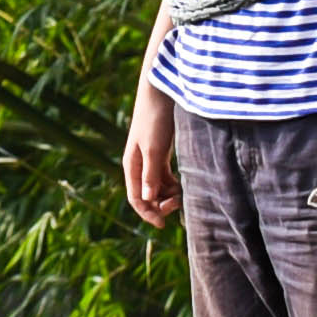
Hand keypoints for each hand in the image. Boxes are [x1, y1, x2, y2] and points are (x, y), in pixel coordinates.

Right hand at [122, 74, 180, 229]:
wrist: (161, 92)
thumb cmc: (155, 118)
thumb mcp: (154, 148)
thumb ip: (151, 174)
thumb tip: (149, 199)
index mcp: (132, 165)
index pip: (136, 198)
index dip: (148, 213)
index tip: (164, 224)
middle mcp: (139, 164)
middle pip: (147, 195)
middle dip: (161, 204)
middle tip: (179, 202)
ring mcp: (150, 158)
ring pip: (158, 187)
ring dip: (169, 195)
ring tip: (184, 192)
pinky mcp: (161, 152)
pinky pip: (166, 177)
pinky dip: (174, 184)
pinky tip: (185, 183)